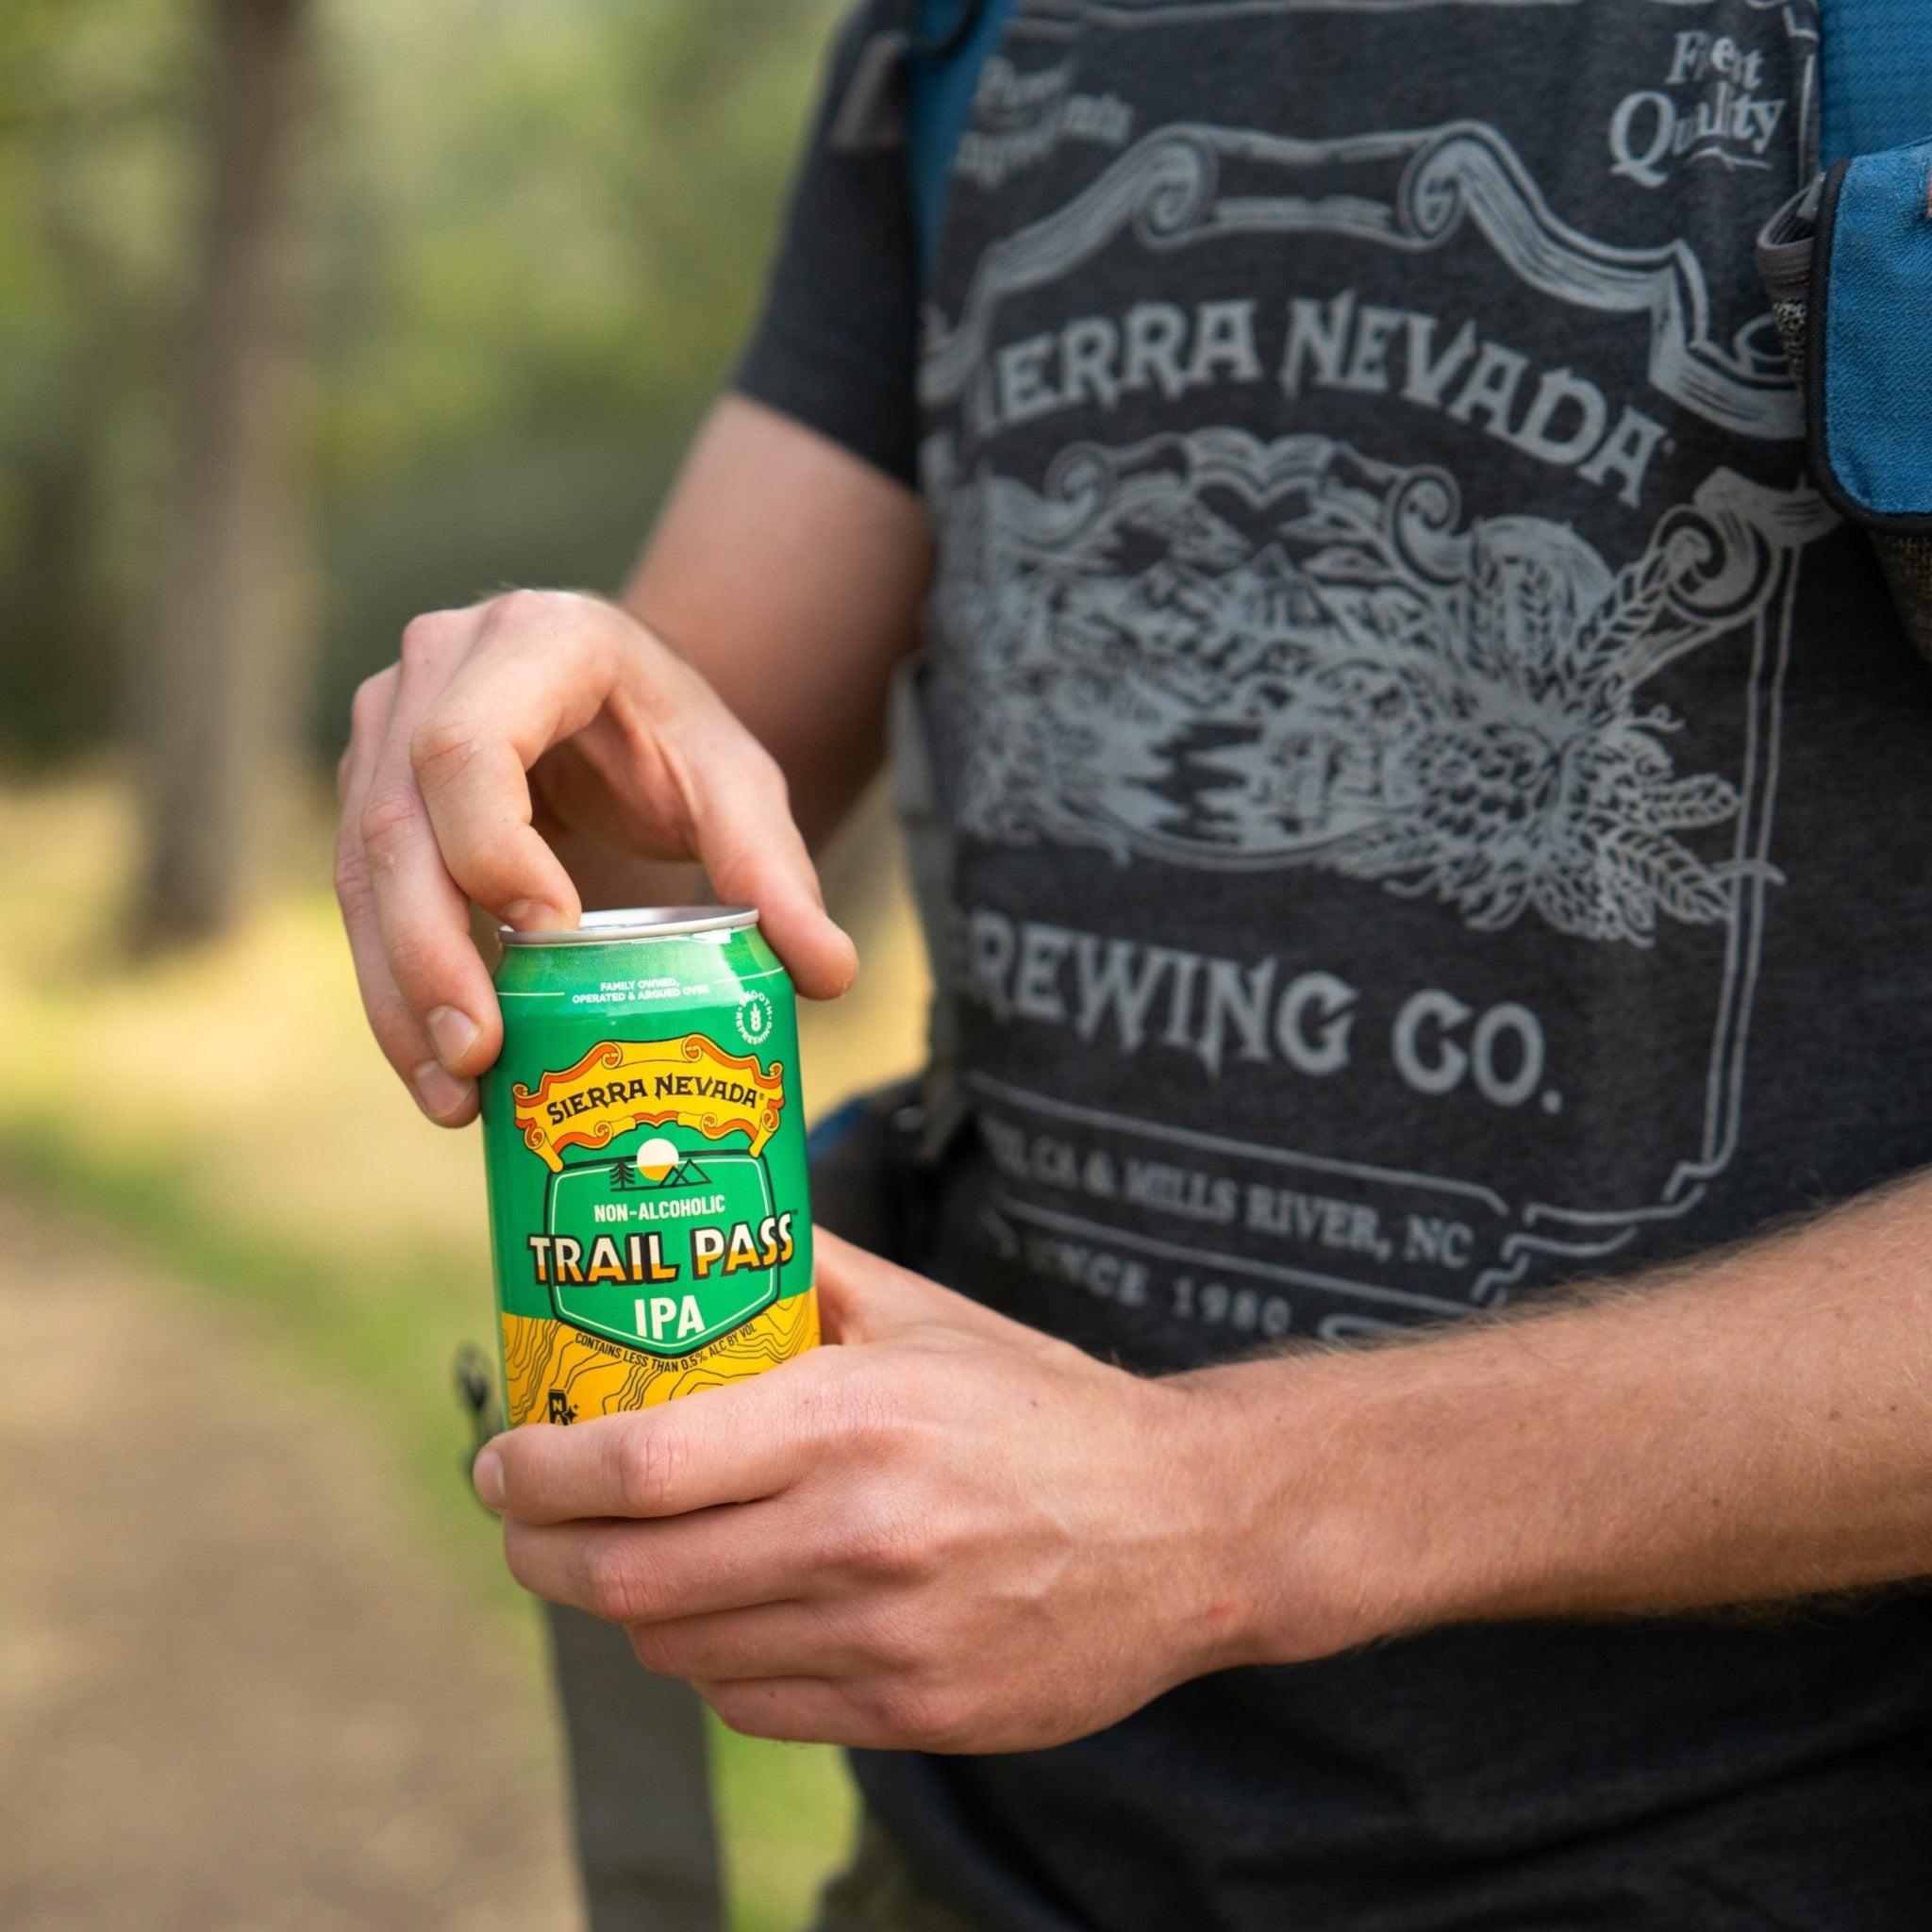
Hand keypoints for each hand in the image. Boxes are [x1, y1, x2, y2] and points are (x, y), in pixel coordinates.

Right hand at [332, 589, 855, 1125]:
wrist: (615, 708)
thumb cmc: (674, 737)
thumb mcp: (735, 787)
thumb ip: (775, 872)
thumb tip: (827, 975)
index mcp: (534, 639)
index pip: (468, 747)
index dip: (492, 848)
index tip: (548, 938)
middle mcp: (435, 668)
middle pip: (398, 822)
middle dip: (430, 955)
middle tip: (478, 1056)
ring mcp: (385, 728)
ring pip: (364, 872)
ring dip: (400, 996)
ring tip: (455, 1097)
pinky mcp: (367, 791)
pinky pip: (363, 901)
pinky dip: (395, 993)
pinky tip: (436, 1072)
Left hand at [473, 1232, 1269, 1751]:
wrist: (1183, 1526)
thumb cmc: (1041, 1406)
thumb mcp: (925, 1312)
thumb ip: (806, 1268)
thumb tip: (706, 1215)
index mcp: (846, 1419)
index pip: (632, 1464)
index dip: (532, 1472)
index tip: (498, 1458)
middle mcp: (852, 1536)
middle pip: (625, 1575)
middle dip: (540, 1551)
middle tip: (524, 1517)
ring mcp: (878, 1639)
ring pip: (678, 1646)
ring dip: (628, 1602)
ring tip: (633, 1553)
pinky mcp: (907, 1712)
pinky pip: (751, 1703)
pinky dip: (712, 1657)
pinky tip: (730, 1609)